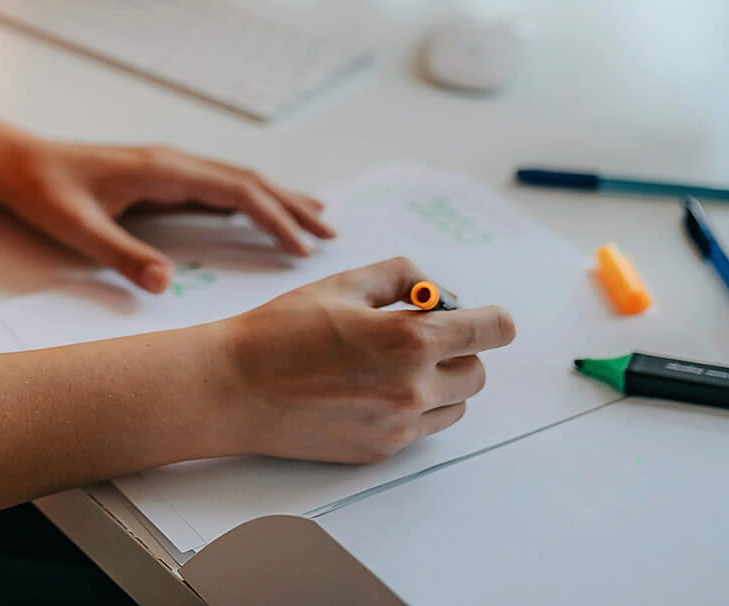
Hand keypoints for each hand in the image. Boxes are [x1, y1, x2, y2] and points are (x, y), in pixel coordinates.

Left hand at [0, 128, 333, 292]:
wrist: (15, 162)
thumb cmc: (42, 192)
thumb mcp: (76, 229)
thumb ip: (122, 255)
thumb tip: (167, 283)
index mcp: (162, 170)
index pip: (236, 190)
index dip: (274, 218)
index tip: (303, 247)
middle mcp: (173, 162)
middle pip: (248, 180)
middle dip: (291, 207)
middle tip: (331, 237)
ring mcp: (168, 167)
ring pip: (237, 180)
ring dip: (278, 199)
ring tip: (317, 221)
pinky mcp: (161, 178)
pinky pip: (219, 186)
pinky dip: (251, 199)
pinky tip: (263, 212)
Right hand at [212, 256, 515, 463]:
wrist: (235, 388)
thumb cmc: (282, 331)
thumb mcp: (344, 284)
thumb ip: (403, 277)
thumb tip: (437, 293)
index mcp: (410, 340)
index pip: (489, 332)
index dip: (493, 320)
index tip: (489, 318)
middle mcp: (413, 389)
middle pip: (477, 371)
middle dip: (459, 348)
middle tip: (418, 334)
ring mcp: (399, 427)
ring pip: (456, 404)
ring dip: (440, 381)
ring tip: (391, 364)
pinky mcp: (381, 451)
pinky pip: (422, 429)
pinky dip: (412, 408)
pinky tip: (369, 388)